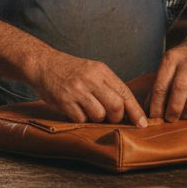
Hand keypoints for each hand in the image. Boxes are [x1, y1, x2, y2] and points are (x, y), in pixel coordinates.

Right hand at [29, 52, 147, 126]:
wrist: (43, 63)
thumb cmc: (71, 70)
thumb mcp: (93, 70)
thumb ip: (108, 86)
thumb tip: (127, 108)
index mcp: (102, 71)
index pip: (125, 93)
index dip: (136, 111)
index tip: (143, 124)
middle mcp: (91, 79)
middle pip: (116, 106)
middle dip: (116, 117)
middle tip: (110, 118)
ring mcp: (77, 90)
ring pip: (99, 114)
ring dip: (97, 118)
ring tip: (89, 110)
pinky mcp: (64, 100)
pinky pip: (81, 118)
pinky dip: (81, 119)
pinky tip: (75, 109)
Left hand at [148, 42, 186, 121]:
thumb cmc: (183, 63)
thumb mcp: (168, 67)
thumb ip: (159, 86)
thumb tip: (149, 110)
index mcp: (171, 58)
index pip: (161, 85)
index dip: (157, 104)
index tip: (155, 117)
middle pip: (179, 87)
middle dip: (174, 108)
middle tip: (171, 119)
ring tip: (185, 116)